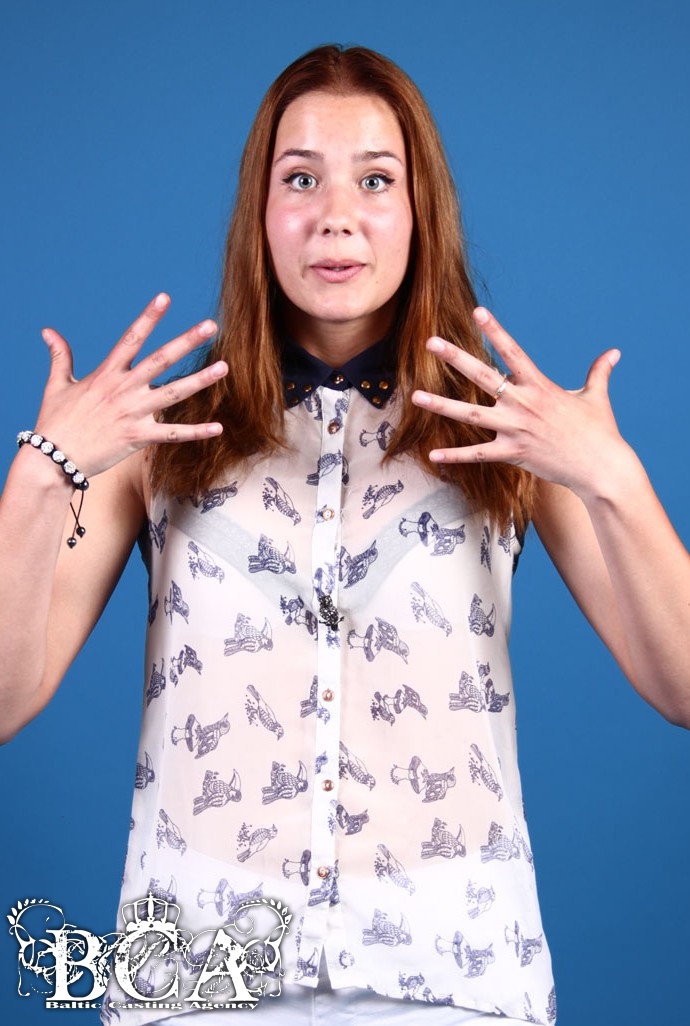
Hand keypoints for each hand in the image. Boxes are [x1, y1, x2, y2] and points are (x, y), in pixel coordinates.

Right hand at [34, 294, 227, 478]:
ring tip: (224, 368)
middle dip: (187, 341)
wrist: (53, 459)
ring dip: (200, 380)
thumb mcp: (57, 385)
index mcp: (106, 374)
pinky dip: (196, 432)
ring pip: (173, 393)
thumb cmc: (55, 422)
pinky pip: (172, 435)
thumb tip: (48, 331)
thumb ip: (60, 357)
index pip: (131, 338)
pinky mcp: (137, 437)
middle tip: (210, 326)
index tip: (165, 297)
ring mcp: (132, 413)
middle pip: (161, 360)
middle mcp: (123, 389)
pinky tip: (218, 428)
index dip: (148, 317)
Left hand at [411, 307, 628, 497]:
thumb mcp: (596, 398)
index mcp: (540, 386)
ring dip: (440, 405)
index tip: (477, 312)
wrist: (601, 468)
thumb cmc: (600, 432)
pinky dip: (455, 456)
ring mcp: (515, 429)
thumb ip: (599, 372)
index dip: (494, 331)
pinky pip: (478, 454)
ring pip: (469, 415)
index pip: (512, 351)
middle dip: (455, 357)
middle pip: (482, 376)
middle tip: (430, 342)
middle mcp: (523, 403)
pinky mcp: (513, 453)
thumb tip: (615, 353)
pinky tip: (432, 456)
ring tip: (415, 396)